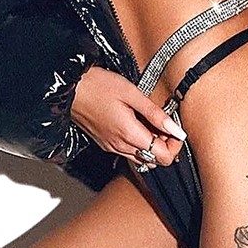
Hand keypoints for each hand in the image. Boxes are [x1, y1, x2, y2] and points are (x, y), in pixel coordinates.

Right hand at [61, 66, 186, 170]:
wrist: (71, 88)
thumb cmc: (99, 86)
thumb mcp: (133, 94)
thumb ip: (156, 114)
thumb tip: (177, 129)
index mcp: (129, 135)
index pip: (163, 157)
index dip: (175, 145)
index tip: (175, 128)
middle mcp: (120, 146)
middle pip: (154, 161)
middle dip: (165, 145)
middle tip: (164, 123)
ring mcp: (111, 147)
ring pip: (142, 159)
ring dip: (152, 145)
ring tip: (150, 123)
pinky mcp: (106, 144)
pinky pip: (129, 152)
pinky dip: (139, 144)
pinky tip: (137, 125)